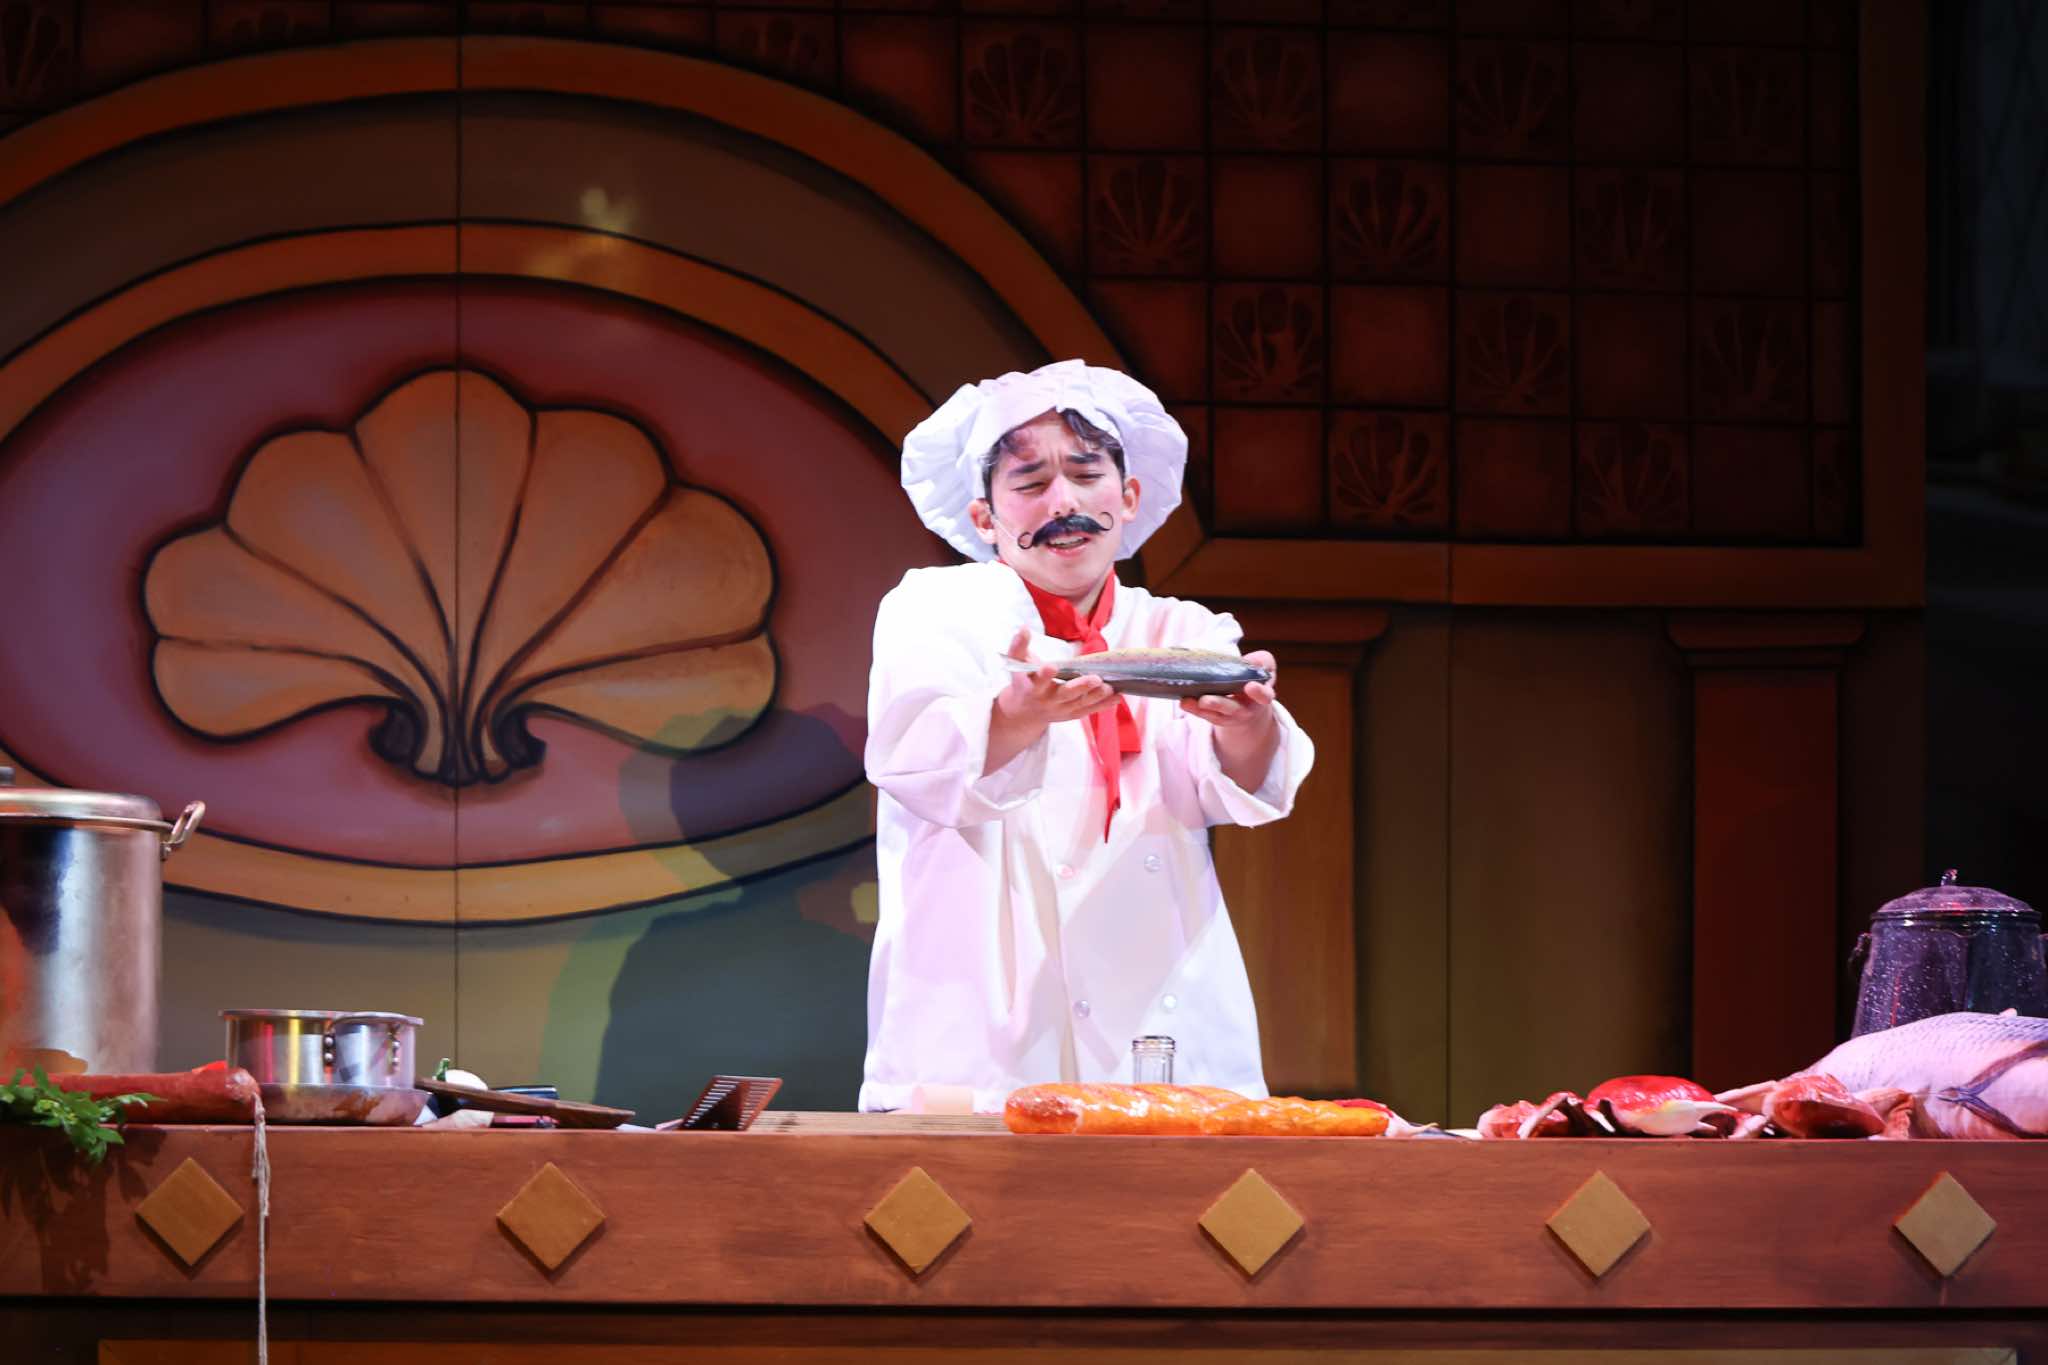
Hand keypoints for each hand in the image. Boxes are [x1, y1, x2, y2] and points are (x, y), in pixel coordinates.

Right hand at [984, 628, 1120, 774]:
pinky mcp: (1072, 715)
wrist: (1024, 712)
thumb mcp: (1017, 664)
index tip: (1051, 666)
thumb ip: (1019, 645)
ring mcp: (1061, 710)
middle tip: (1095, 679)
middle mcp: (1048, 700)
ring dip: (1096, 696)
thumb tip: (1024, 628)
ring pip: (1080, 704)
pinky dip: (1103, 706)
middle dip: (1080, 687)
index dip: (1044, 675)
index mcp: (1033, 687)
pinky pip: (1089, 710)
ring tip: (1110, 687)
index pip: (1039, 681)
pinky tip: (1117, 697)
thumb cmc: (1024, 681)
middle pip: (1065, 694)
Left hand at [1177, 650, 1277, 731]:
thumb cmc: (1255, 680)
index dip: (1258, 692)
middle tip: (1206, 700)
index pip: (1264, 696)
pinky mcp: (1216, 717)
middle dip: (1219, 704)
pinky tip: (1183, 700)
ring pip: (1215, 714)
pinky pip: (1204, 715)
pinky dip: (1193, 708)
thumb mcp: (1264, 669)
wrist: (1250, 705)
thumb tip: (1254, 660)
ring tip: (1187, 700)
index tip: (1250, 686)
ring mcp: (1230, 716)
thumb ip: (1263, 662)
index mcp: (1262, 697)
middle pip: (1233, 709)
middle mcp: (1246, 710)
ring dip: (1200, 708)